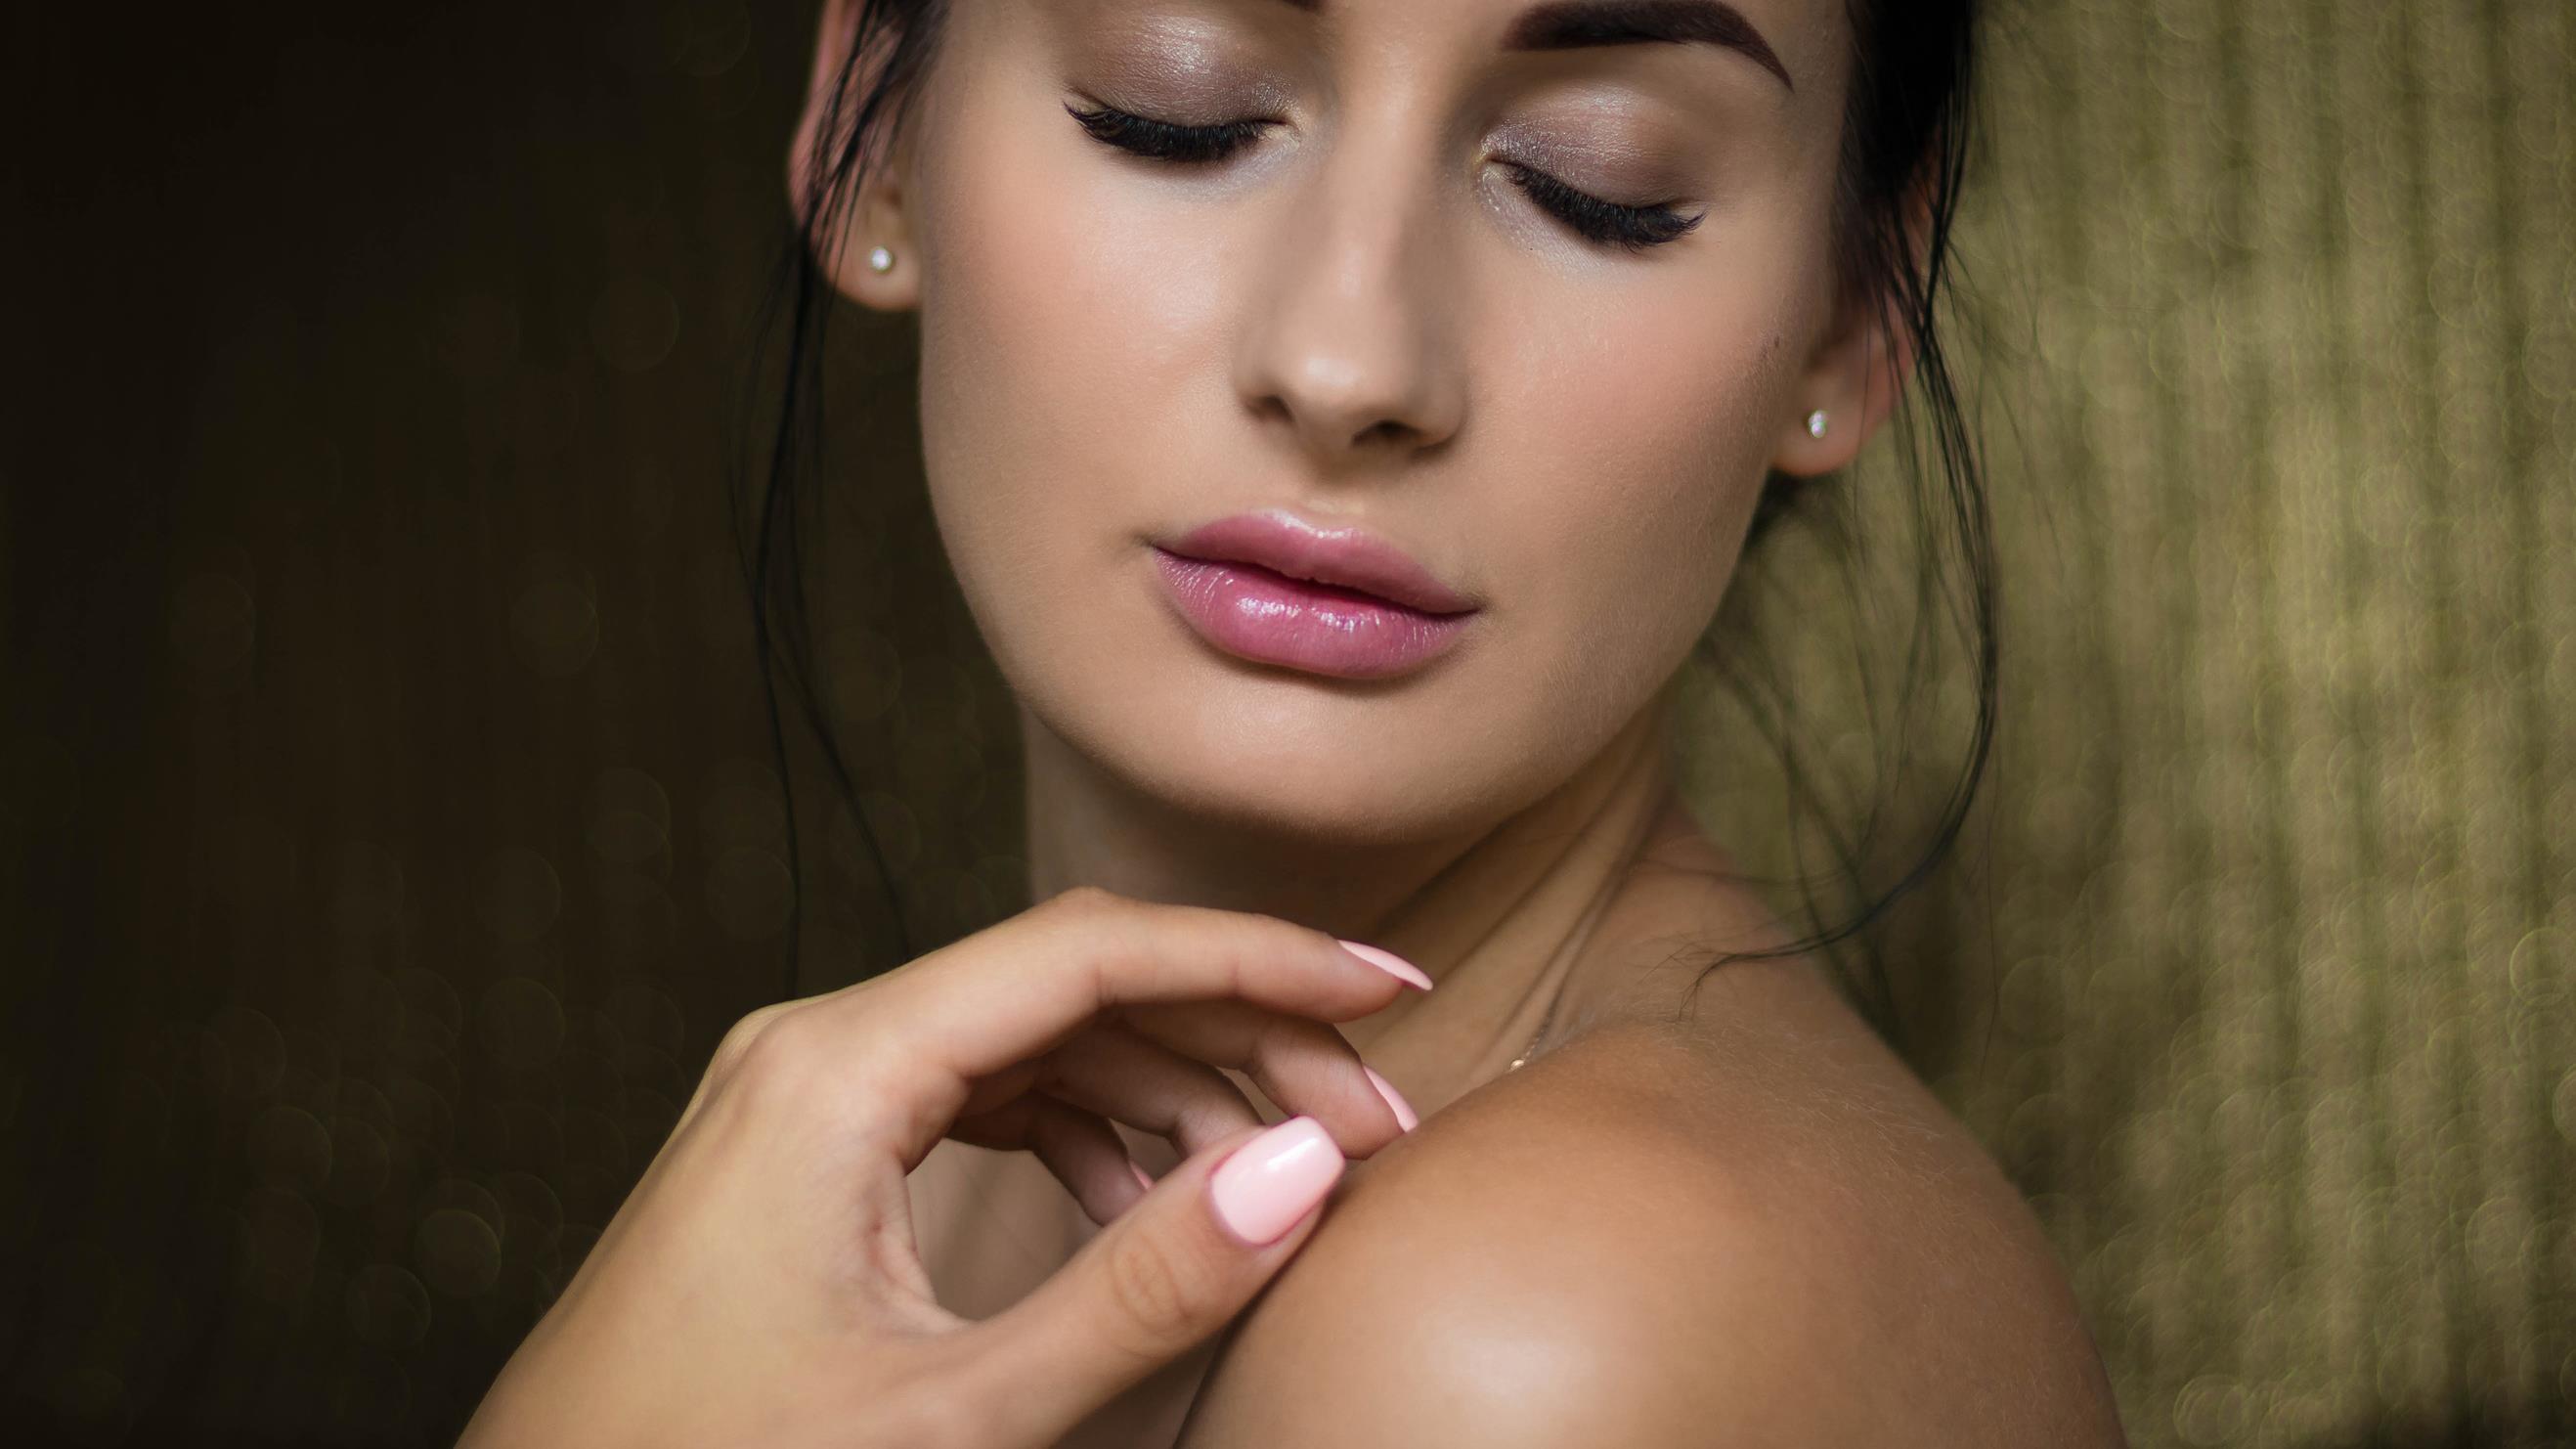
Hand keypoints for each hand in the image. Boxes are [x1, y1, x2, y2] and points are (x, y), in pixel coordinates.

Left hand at [456, 886, 1429, 1448]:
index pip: (1093, 952)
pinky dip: (1088, 1140)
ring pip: (1036, 1045)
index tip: (1391, 992)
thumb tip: (1303, 1169)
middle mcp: (817, 1049)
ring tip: (1286, 1181)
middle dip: (1236, 1042)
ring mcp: (805, 1098)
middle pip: (1075, 988)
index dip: (1261, 958)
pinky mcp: (807, 1158)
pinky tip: (1156, 1207)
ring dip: (1171, 1098)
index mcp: (837, 1067)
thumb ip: (1141, 1290)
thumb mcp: (956, 1413)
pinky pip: (980, 1103)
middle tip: (1371, 1129)